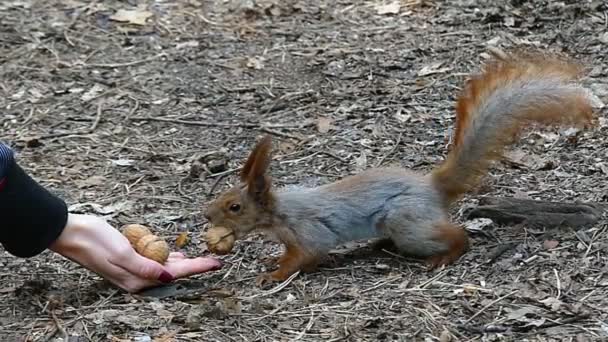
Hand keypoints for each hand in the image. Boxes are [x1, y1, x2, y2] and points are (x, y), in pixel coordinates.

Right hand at [49, 213, 221, 292]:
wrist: (71, 232)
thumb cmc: (95, 241)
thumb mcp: (122, 253)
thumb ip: (145, 267)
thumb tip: (167, 277)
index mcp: (136, 280)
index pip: (175, 274)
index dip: (198, 268)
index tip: (216, 263)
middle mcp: (136, 279)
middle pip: (173, 272)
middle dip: (194, 266)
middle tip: (215, 260)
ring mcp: (132, 270)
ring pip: (165, 267)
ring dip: (182, 263)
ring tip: (201, 258)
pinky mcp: (128, 260)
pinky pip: (154, 261)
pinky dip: (167, 257)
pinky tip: (175, 253)